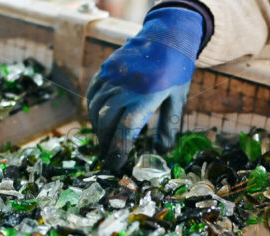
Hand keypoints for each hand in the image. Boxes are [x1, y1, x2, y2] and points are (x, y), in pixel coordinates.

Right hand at [87, 7, 203, 170]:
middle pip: (106, 122)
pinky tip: (98, 119)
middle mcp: (125, 88)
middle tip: (109, 155)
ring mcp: (112, 77)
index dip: (118, 150)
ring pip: (95, 109)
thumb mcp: (177, 100)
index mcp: (145, 98)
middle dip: (106, 142)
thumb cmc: (176, 71)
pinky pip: (92, 94)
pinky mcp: (106, 69)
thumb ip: (168, 127)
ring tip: (104, 140)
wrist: (167, 36)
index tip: (116, 164)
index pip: (125, 131)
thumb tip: (161, 151)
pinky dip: (92, 109)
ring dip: (97, 128)